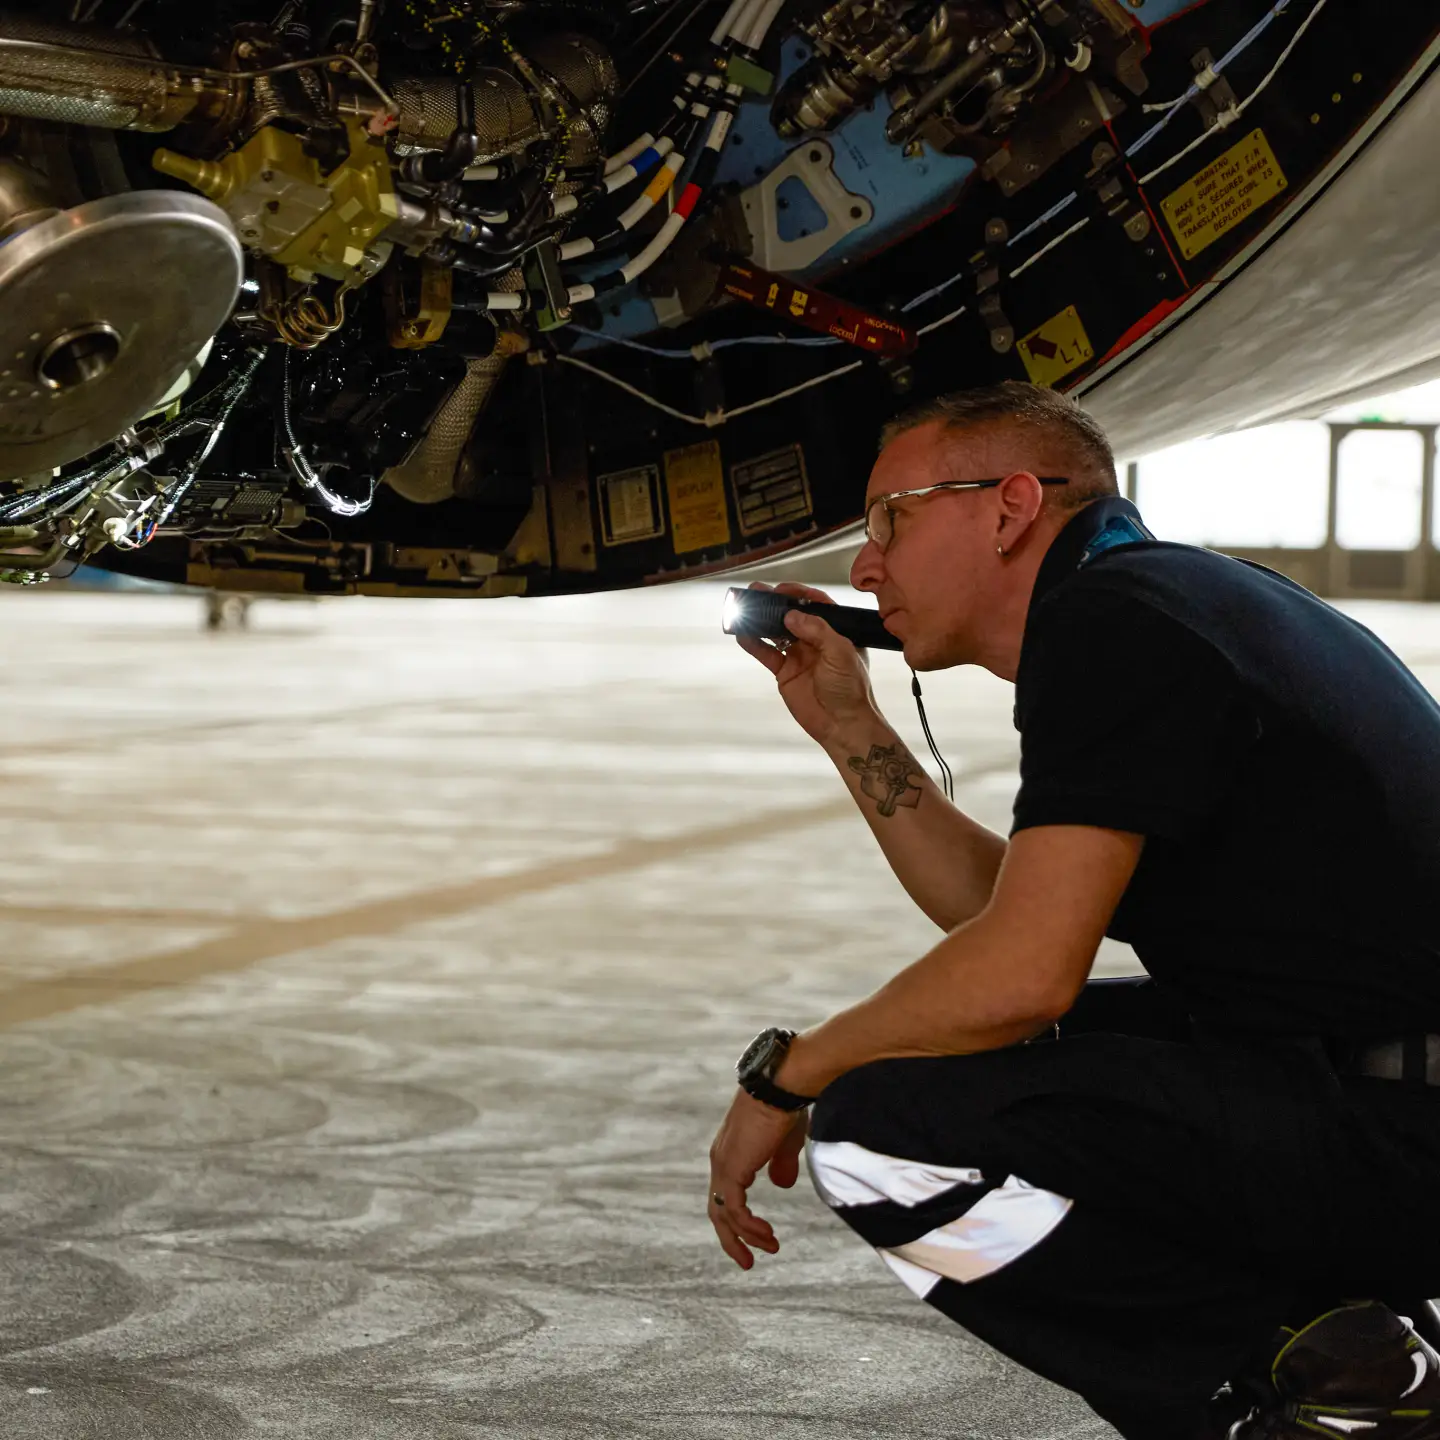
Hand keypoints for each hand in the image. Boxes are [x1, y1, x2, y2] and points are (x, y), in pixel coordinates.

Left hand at [707, 1088, 808, 1268]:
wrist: (780, 1088)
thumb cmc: (785, 1108)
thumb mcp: (785, 1143)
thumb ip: (781, 1165)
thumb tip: (781, 1186)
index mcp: (731, 1153)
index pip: (725, 1194)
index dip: (738, 1219)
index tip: (758, 1237)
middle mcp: (721, 1161)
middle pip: (717, 1211)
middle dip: (732, 1239)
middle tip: (748, 1262)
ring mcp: (723, 1165)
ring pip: (724, 1215)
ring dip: (747, 1237)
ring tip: (771, 1248)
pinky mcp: (730, 1170)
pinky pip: (733, 1210)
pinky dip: (748, 1227)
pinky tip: (767, 1235)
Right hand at [734, 581, 879, 748]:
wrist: (843, 724)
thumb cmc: (851, 689)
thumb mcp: (840, 653)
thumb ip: (817, 631)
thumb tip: (792, 615)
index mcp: (835, 632)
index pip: (816, 605)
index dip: (798, 594)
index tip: (781, 588)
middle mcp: (816, 641)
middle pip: (792, 616)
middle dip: (774, 604)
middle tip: (756, 592)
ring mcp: (799, 656)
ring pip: (776, 632)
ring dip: (761, 621)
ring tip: (744, 608)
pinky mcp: (785, 672)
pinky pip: (766, 653)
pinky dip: (754, 643)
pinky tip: (742, 634)